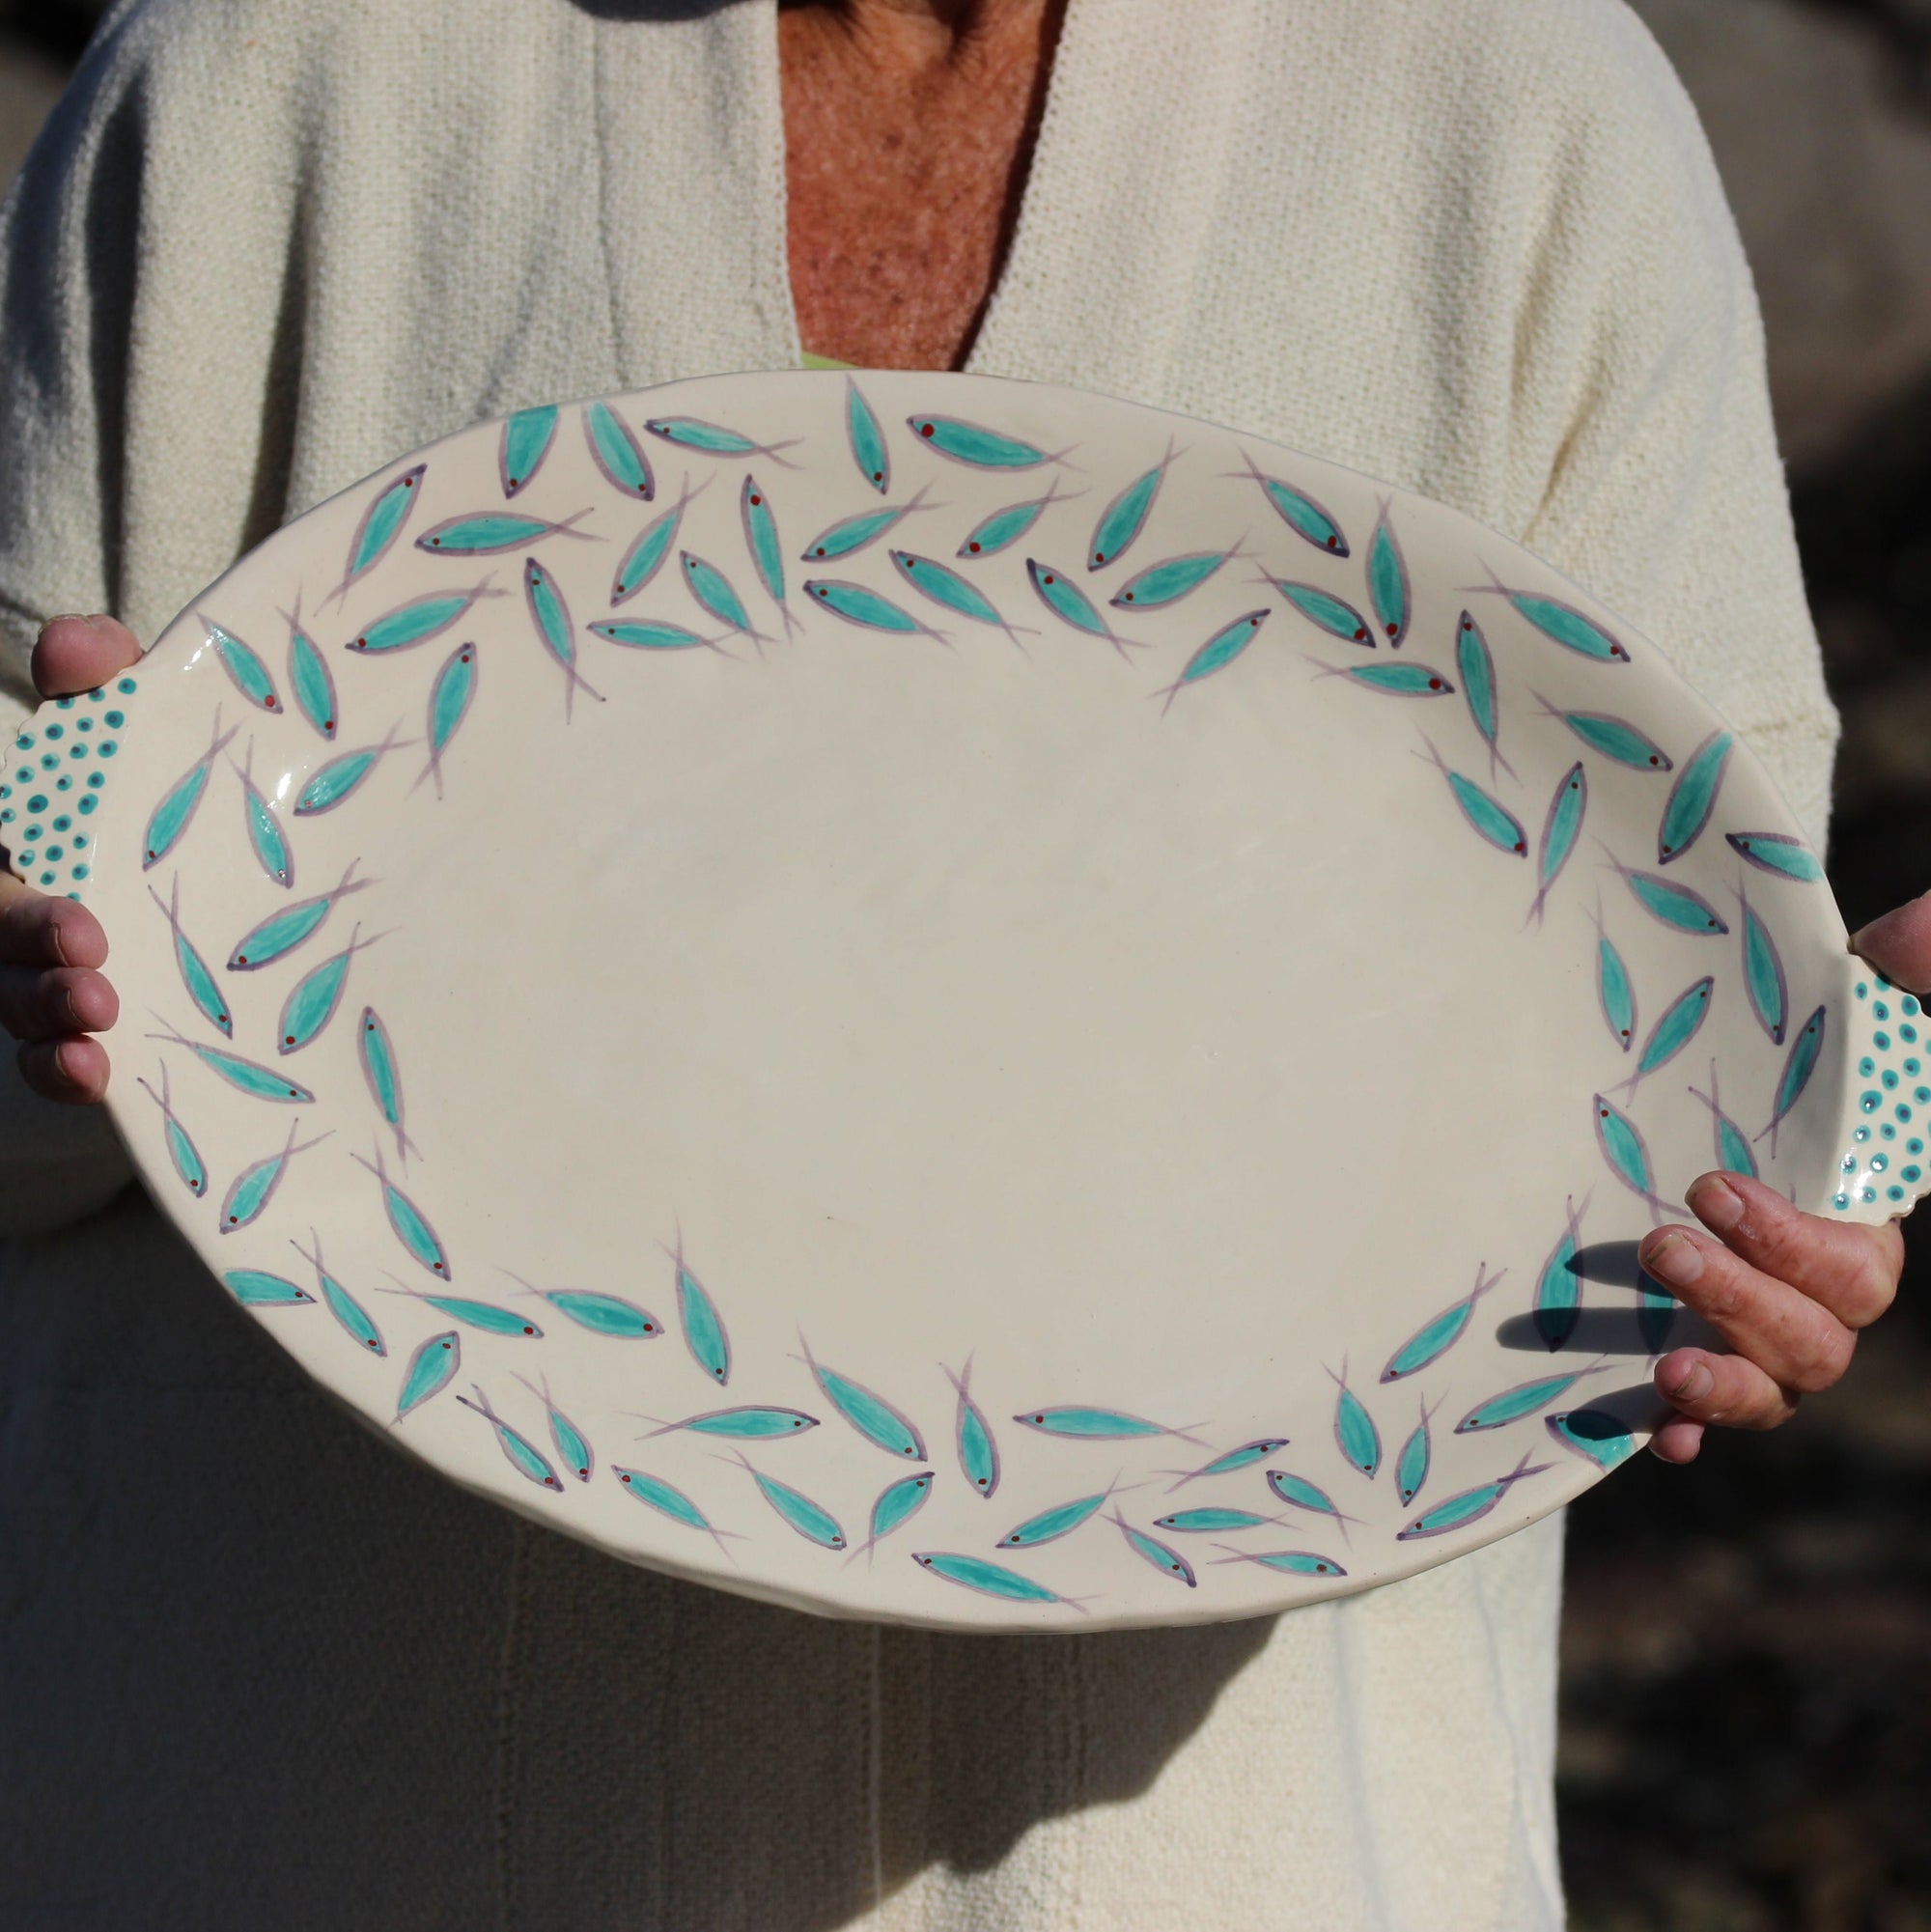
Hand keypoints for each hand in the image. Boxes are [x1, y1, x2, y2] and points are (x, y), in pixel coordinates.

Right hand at [0, 614, 144, 1102]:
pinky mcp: (98, 1018)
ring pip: (18, 1013)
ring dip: (48, 1036)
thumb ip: (104, 676)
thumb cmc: (163, 763)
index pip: (7, 868)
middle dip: (35, 978)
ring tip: (96, 1049)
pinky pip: (57, 1057)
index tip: (88, 931)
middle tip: (98, 990)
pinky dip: (64, 1071)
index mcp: (23, 839)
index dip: (27, 917)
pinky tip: (99, 1080)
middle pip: (1, 952)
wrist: (237, 811)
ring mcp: (49, 969)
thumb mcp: (136, 713)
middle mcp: (20, 911)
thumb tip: (77, 647)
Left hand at [1638, 891, 1929, 1461]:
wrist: (1709, 1105)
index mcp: (1858, 1230)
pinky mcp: (1690, 1354)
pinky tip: (1653, 1433)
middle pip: (1812, 1341)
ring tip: (1662, 1368)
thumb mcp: (1847, 1005)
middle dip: (1741, 1302)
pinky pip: (1701, 1417)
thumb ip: (1907, 969)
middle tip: (1662, 1246)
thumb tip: (1903, 939)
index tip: (1711, 1185)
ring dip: (1720, 1386)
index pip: (1854, 1267)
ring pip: (1767, 1390)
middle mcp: (1814, 1301)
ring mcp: (1754, 1340)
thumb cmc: (1796, 1060)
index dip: (1795, 1242)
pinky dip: (1683, 1431)